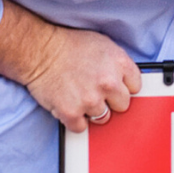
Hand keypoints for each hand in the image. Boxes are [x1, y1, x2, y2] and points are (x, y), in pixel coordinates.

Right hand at [0, 0, 141, 131]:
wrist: (38, 50)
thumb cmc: (68, 46)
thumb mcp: (102, 45)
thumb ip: (118, 65)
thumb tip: (126, 83)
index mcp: (119, 63)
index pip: (135, 87)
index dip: (122, 87)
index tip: (112, 86)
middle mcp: (108, 82)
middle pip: (123, 106)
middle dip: (110, 101)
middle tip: (93, 91)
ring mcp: (90, 99)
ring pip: (103, 119)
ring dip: (91, 111)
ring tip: (78, 95)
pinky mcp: (72, 112)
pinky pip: (81, 127)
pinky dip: (73, 120)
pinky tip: (68, 104)